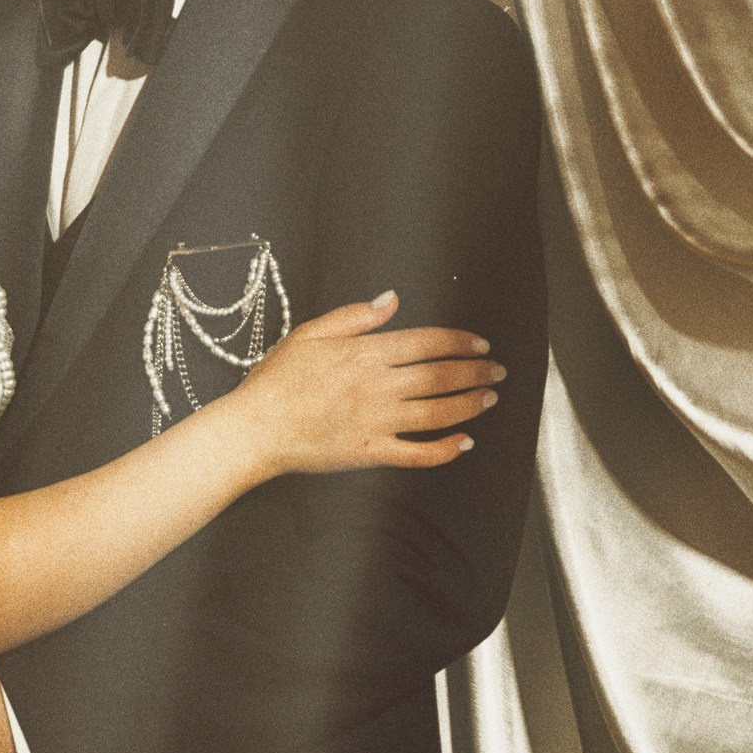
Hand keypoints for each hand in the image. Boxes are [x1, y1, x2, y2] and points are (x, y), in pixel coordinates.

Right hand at [243, 291, 504, 474]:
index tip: (480, 345)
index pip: (427, 342)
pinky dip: (445, 450)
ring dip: (469, 405)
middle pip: (441, 376)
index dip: (460, 342)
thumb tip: (391, 299)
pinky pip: (417, 453)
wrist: (256, 428)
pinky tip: (463, 443)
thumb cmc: (277, 381)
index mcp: (366, 353)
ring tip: (489, 399)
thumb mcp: (311, 334)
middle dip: (476, 372)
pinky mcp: (370, 451)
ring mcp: (376, 420)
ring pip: (437, 412)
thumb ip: (354, 316)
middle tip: (496, 372)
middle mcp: (378, 386)